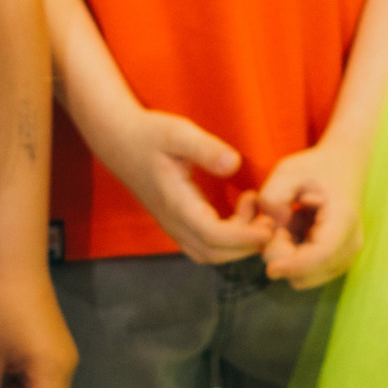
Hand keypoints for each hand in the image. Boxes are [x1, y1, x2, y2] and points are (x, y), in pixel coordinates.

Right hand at [85, 106, 274, 265]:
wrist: (118, 140)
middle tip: (269, 218)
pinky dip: (227, 240)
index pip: (213, 236)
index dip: (244, 237)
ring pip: (210, 254)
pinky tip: (239, 212)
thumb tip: (234, 164)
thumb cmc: (149, 134)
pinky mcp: (176, 223)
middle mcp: (174, 222)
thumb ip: (206, 148)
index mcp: (176, 204)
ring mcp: (173, 226)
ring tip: (254, 212)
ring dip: (237, 244)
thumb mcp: (178, 133)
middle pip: (215, 254)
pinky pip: (204, 246)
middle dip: (247, 244)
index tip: (269, 223)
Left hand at [256, 146, 363, 289]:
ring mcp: (344, 255)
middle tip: (279, 222)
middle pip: (309, 274)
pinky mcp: (335, 260)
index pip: (322, 256)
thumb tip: (274, 227)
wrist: (341, 167)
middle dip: (284, 255)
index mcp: (343, 220)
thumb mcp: (287, 171)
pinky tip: (295, 228)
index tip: (270, 269)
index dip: (294, 266)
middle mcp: (349, 244)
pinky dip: (293, 255)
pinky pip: (305, 271)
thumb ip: (273, 196)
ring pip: (304, 277)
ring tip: (290, 221)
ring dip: (287, 255)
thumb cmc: (315, 168)